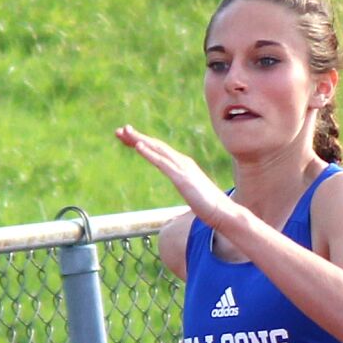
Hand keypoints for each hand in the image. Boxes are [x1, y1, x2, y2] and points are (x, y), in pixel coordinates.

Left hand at [116, 124, 232, 226]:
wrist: (223, 212)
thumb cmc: (210, 206)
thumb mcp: (193, 192)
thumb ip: (186, 185)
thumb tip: (185, 188)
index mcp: (184, 165)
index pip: (160, 151)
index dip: (143, 143)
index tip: (128, 139)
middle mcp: (183, 162)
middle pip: (156, 146)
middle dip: (137, 137)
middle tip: (119, 130)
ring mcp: (183, 169)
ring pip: (157, 150)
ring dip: (140, 140)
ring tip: (125, 132)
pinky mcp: (182, 178)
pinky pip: (162, 163)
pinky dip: (149, 153)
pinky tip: (138, 146)